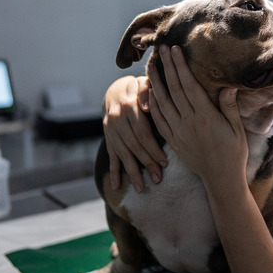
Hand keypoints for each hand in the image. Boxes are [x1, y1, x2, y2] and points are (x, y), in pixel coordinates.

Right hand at [102, 76, 167, 191]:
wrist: (116, 90)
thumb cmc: (139, 88)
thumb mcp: (144, 84)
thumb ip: (147, 92)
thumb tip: (146, 106)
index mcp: (129, 106)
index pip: (142, 132)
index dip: (153, 148)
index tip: (165, 162)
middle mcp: (117, 119)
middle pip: (133, 146)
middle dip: (146, 164)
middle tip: (158, 179)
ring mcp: (110, 130)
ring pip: (123, 153)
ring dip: (132, 172)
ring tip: (142, 189)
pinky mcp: (107, 137)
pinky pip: (111, 155)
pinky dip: (114, 171)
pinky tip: (117, 185)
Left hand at [148, 45, 247, 185]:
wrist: (221, 179)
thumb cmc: (233, 153)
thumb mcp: (237, 129)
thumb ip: (230, 107)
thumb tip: (228, 87)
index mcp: (206, 117)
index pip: (189, 86)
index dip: (181, 66)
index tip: (175, 50)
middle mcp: (189, 123)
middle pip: (174, 90)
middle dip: (167, 67)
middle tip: (161, 48)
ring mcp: (179, 132)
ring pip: (162, 103)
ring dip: (155, 82)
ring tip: (150, 65)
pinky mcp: (173, 141)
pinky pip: (159, 120)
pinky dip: (153, 105)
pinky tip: (149, 92)